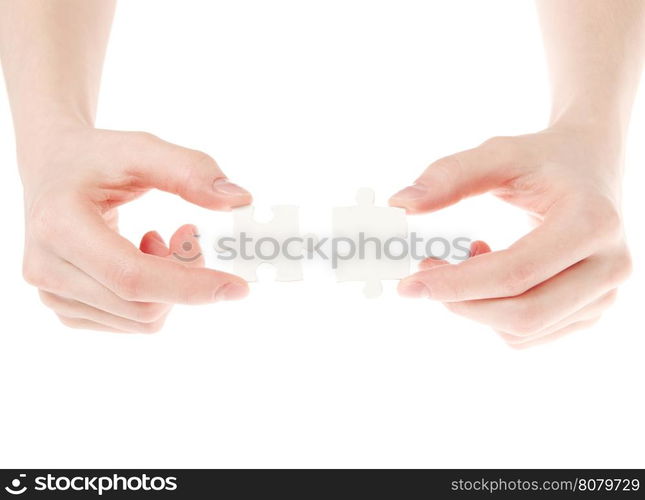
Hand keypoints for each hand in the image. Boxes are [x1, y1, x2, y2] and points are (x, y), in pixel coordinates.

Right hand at [20, 126, 251, 332]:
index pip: (133, 277)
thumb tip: (239, 200)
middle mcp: (47, 269)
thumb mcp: (141, 148)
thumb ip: (190, 170)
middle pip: (144, 306)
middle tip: (189, 233)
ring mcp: (52, 296)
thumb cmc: (96, 158)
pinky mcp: (66, 310)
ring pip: (143, 320)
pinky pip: (132, 322)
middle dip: (186, 277)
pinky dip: (154, 295)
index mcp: (60, 226)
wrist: (51, 169)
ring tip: (158, 239)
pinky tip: (140, 257)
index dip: (190, 286)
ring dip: (171, 285)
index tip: (238, 287)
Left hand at [390, 127, 631, 347]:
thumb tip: (400, 203)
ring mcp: (604, 295)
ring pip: (523, 331)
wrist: (592, 167)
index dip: (457, 283)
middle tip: (425, 277)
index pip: (516, 273)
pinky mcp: (590, 311)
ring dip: (476, 306)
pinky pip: (528, 335)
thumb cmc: (545, 160)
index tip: (410, 282)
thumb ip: (449, 175)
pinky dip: (494, 313)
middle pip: (523, 314)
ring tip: (471, 257)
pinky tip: (492, 275)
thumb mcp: (500, 153)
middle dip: (462, 303)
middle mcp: (609, 266)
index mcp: (592, 223)